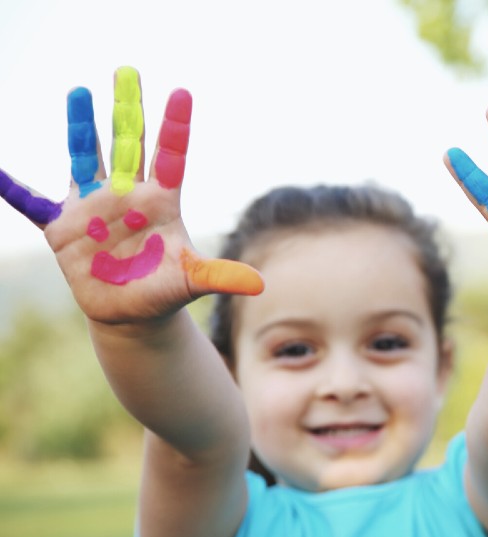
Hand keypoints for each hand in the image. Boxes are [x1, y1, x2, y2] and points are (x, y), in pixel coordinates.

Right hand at [0, 66, 261, 325]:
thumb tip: (259, 283)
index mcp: (161, 202)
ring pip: (85, 158)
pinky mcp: (63, 229)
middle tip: (127, 69)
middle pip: (127, 143)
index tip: (182, 91)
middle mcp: (126, 195)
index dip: (175, 125)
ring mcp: (93, 208)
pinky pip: (33, 203)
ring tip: (79, 91)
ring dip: (80, 127)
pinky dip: (13, 189)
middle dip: (126, 107)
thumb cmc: (164, 290)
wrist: (132, 312)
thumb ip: (219, 276)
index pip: (170, 155)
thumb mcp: (192, 281)